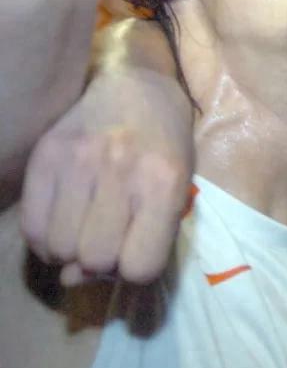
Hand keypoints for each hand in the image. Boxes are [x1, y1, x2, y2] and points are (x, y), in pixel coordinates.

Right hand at [20, 67, 194, 285]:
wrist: (134, 87)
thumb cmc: (164, 147)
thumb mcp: (173, 192)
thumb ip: (141, 240)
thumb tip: (74, 280)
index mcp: (164, 184)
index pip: (140, 266)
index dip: (135, 270)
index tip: (135, 253)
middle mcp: (121, 172)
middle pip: (95, 258)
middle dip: (102, 260)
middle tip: (109, 237)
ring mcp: (79, 162)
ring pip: (60, 247)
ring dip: (70, 250)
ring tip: (84, 228)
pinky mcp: (45, 155)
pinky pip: (31, 226)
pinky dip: (44, 238)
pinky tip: (61, 223)